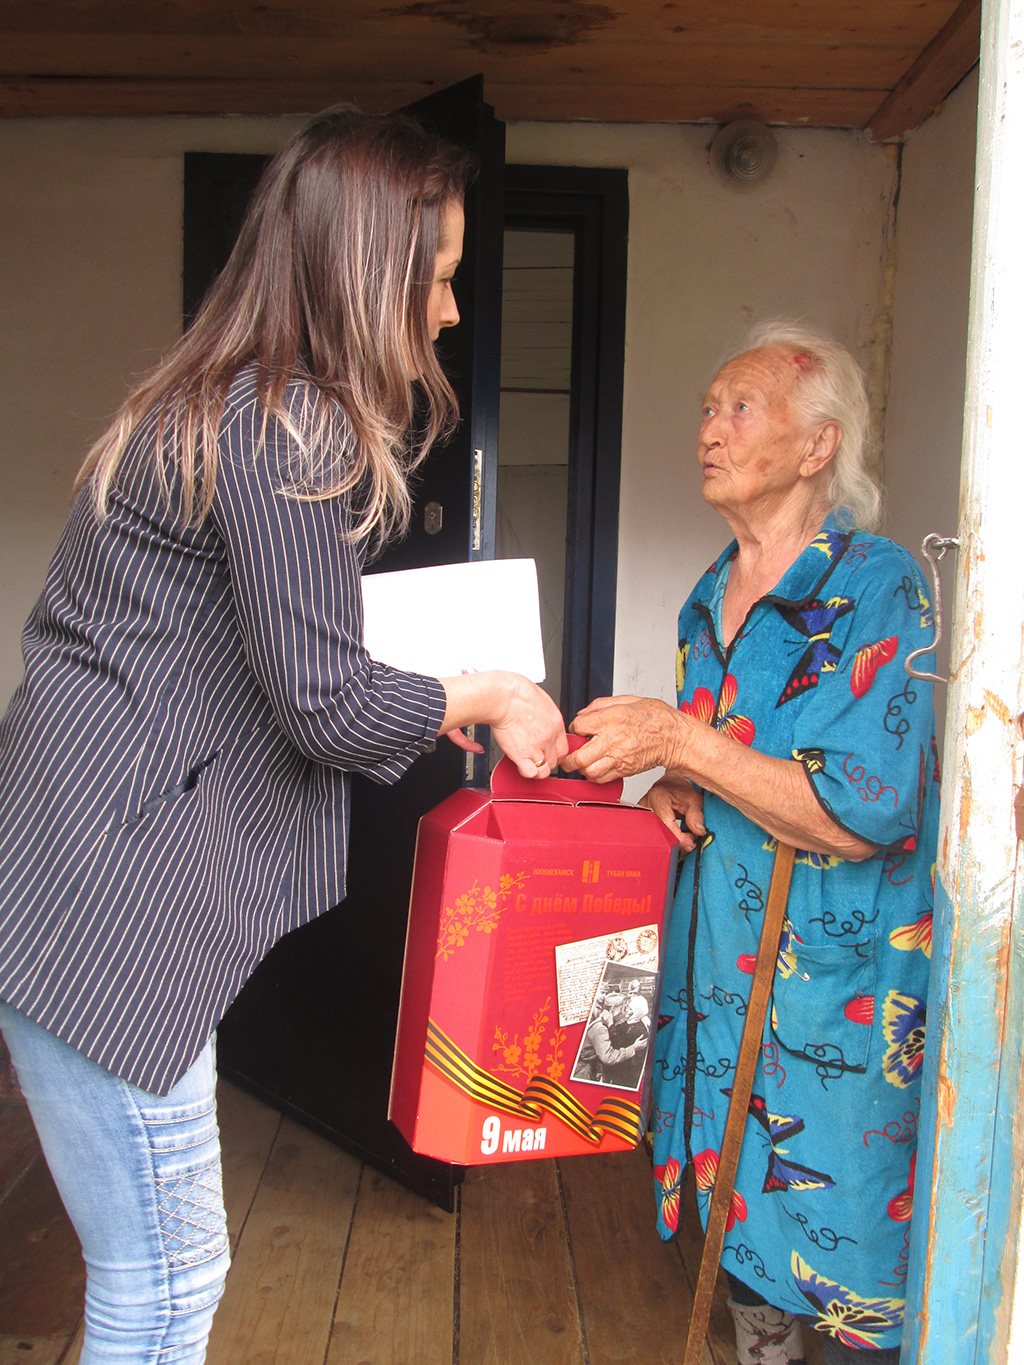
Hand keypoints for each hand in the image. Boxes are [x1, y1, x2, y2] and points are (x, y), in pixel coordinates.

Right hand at [438, 671, 567, 778]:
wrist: (502, 696)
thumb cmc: (515, 692)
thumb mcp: (541, 699)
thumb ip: (545, 714)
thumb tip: (542, 719)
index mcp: (556, 723)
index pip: (564, 748)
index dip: (555, 753)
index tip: (549, 753)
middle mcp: (549, 737)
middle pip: (555, 760)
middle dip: (547, 761)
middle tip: (537, 757)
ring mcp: (536, 747)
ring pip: (545, 770)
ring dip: (537, 768)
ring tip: (529, 763)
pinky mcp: (520, 754)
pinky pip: (531, 773)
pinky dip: (527, 772)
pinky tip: (521, 765)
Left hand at [563, 695, 690, 782]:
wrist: (673, 736)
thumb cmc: (655, 718)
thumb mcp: (627, 700)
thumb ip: (600, 705)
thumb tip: (583, 713)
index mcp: (612, 718)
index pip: (579, 726)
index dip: (574, 728)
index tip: (577, 730)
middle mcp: (613, 739)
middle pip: (579, 756)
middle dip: (569, 758)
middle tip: (568, 756)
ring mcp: (618, 757)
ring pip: (588, 771)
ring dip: (581, 769)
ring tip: (581, 762)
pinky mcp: (624, 770)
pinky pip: (602, 779)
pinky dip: (594, 776)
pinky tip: (595, 767)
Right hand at [639, 773, 705, 852]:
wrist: (672, 781)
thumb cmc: (681, 788)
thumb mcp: (694, 799)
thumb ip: (696, 816)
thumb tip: (699, 831)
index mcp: (658, 798)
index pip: (666, 826)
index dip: (679, 838)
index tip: (690, 843)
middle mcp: (646, 805)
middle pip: (658, 832)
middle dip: (675, 840)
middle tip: (688, 839)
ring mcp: (641, 812)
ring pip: (654, 834)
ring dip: (669, 838)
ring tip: (682, 833)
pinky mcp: (642, 817)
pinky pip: (652, 832)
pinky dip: (664, 835)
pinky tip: (673, 832)